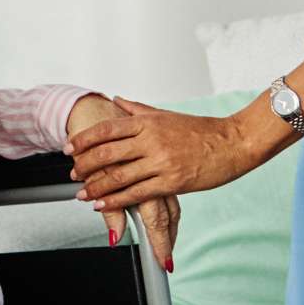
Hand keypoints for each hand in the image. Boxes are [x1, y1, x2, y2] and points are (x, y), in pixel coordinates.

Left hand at [71, 96, 264, 262]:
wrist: (233, 143)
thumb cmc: (201, 129)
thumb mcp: (166, 114)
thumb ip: (137, 109)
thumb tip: (116, 99)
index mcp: (148, 122)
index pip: (107, 129)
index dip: (84, 139)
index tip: (70, 148)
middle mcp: (151, 140)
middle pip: (107, 153)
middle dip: (85, 165)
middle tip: (73, 173)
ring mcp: (161, 161)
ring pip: (119, 176)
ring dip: (96, 187)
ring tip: (82, 194)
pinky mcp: (172, 182)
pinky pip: (137, 193)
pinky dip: (116, 200)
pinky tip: (103, 205)